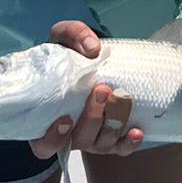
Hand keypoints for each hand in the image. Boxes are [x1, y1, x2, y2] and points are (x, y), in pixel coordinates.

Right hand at [31, 20, 143, 159]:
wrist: (89, 59)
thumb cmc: (69, 53)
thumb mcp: (64, 36)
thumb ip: (73, 34)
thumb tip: (92, 49)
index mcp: (46, 118)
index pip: (44, 146)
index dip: (53, 139)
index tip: (64, 119)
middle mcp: (69, 134)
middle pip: (80, 140)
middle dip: (93, 117)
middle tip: (102, 89)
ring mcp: (92, 138)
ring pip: (101, 144)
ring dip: (112, 124)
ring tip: (120, 97)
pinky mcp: (112, 137)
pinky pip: (121, 148)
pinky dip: (129, 143)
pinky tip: (137, 131)